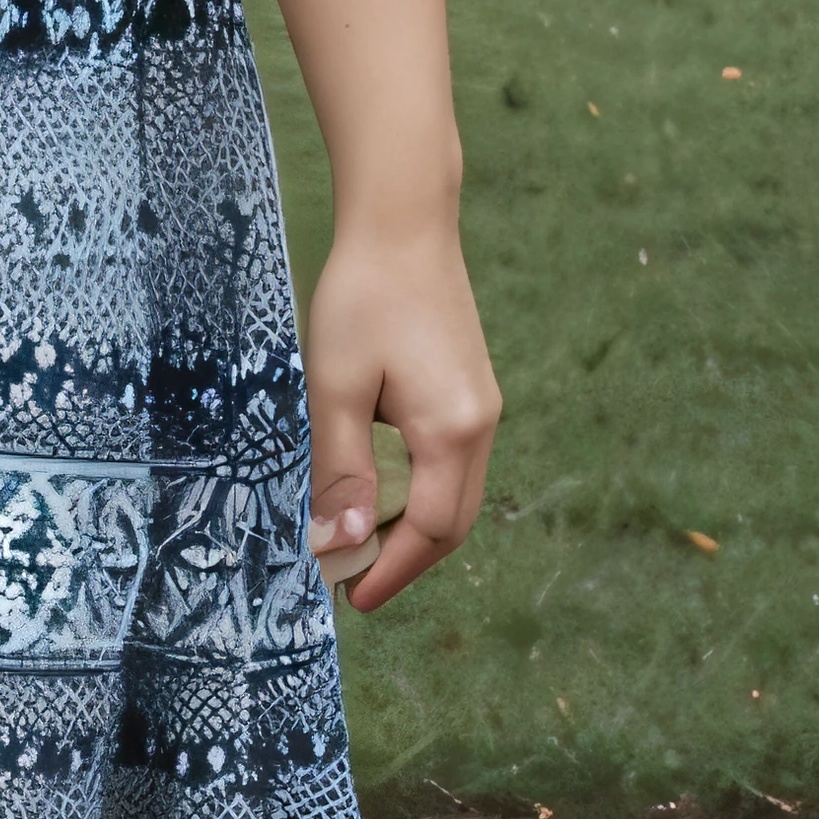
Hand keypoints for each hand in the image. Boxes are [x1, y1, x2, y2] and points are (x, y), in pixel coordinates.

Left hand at [302, 216, 499, 612]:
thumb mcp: (336, 386)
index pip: (429, 531)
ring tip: (353, 538)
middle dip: (401, 559)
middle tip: (347, 579)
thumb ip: (340, 469)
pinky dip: (416, 490)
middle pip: (451, 523)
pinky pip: (451, 463)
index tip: (349, 598)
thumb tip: (341, 542)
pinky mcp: (471, 390)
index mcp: (452, 431)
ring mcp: (482, 407)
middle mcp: (481, 426)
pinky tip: (374, 485)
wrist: (404, 221)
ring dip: (408, 526)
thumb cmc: (364, 296)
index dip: (389, 571)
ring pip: (453, 494)